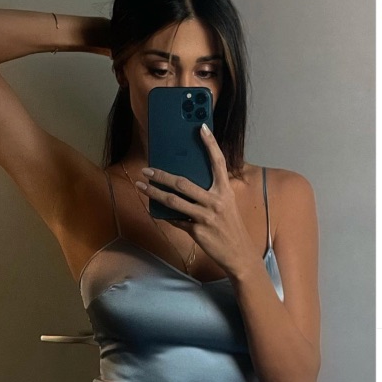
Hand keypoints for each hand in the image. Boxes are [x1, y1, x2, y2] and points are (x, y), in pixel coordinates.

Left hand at [136, 124, 259, 276]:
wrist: (239, 254)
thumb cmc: (230, 226)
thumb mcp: (226, 205)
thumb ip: (211, 192)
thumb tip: (185, 183)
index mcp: (225, 191)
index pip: (218, 162)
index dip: (210, 144)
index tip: (201, 128)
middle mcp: (216, 201)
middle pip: (184, 183)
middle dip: (162, 175)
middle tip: (147, 170)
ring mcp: (206, 217)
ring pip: (174, 201)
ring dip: (154, 193)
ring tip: (141, 186)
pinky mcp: (197, 231)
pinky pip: (176, 219)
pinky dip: (164, 214)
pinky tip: (154, 209)